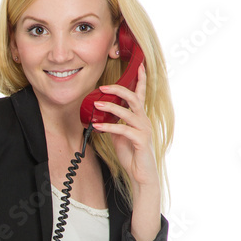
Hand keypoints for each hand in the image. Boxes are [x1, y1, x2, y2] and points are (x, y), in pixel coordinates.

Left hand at [91, 63, 158, 197]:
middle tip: (102, 87)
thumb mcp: (120, 136)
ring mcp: (144, 130)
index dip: (141, 79)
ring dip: (111, 107)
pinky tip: (97, 127)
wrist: (141, 175)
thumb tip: (101, 117)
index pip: (141, 94)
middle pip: (134, 98)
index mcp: (140, 118)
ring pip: (129, 112)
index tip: (139, 65)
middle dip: (119, 89)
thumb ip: (114, 124)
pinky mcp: (140, 141)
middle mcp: (144, 121)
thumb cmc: (132, 155)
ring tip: (96, 104)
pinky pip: (124, 130)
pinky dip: (109, 127)